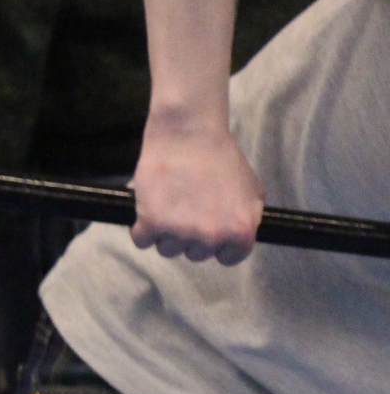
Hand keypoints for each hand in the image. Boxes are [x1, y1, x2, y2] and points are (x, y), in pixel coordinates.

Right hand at [131, 118, 263, 263]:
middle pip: (196, 255)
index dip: (219, 244)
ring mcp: (180, 232)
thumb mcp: (251, 190)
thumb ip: (248, 218)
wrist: (188, 135)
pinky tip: (149, 209)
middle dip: (191, 236)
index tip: (209, 229)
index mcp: (239, 232)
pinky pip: (142, 241)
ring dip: (166, 233)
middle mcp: (210, 237)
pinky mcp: (150, 223)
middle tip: (187, 208)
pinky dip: (143, 228)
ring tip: (168, 205)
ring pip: (168, 250)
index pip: (229, 258)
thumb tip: (237, 238)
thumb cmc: (220, 157)